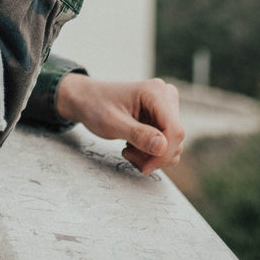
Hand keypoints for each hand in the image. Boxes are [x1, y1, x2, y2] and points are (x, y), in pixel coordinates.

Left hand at [56, 73, 184, 173]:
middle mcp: (165, 97)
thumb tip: (162, 146)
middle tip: (127, 154)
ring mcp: (165, 108)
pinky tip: (132, 146)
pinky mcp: (161, 118)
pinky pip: (165, 144)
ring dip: (150, 155)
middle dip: (153, 155)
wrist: (85, 99)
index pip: (174, 130)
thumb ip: (137, 134)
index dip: (164, 154)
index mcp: (156, 92)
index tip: (146, 167)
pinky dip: (150, 152)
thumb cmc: (95, 105)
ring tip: (127, 149)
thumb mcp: (112, 122)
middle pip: (174, 139)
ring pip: (171, 145)